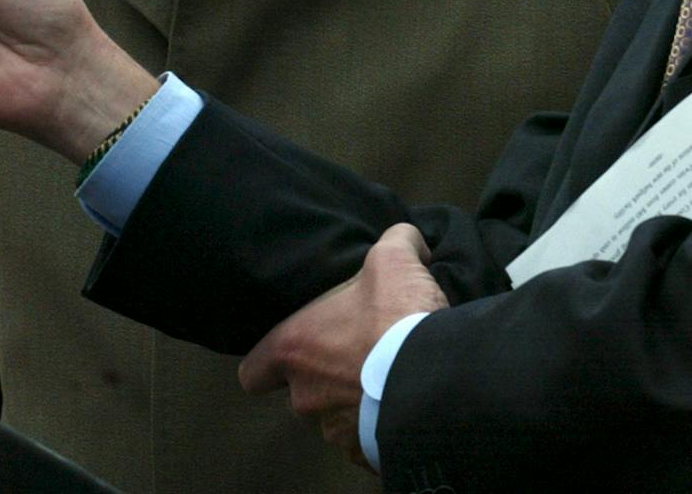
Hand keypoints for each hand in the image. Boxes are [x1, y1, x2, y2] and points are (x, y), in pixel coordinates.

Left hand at [239, 224, 449, 467]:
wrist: (437, 377)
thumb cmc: (397, 318)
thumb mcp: (393, 259)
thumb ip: (393, 241)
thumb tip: (406, 237)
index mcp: (295, 348)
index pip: (255, 371)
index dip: (269, 363)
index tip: (289, 356)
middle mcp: (305, 396)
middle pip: (303, 392)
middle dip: (329, 377)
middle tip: (361, 357)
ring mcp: (336, 430)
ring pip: (336, 419)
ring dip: (356, 403)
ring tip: (389, 381)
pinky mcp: (367, 454)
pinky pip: (367, 443)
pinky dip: (381, 427)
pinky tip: (403, 405)